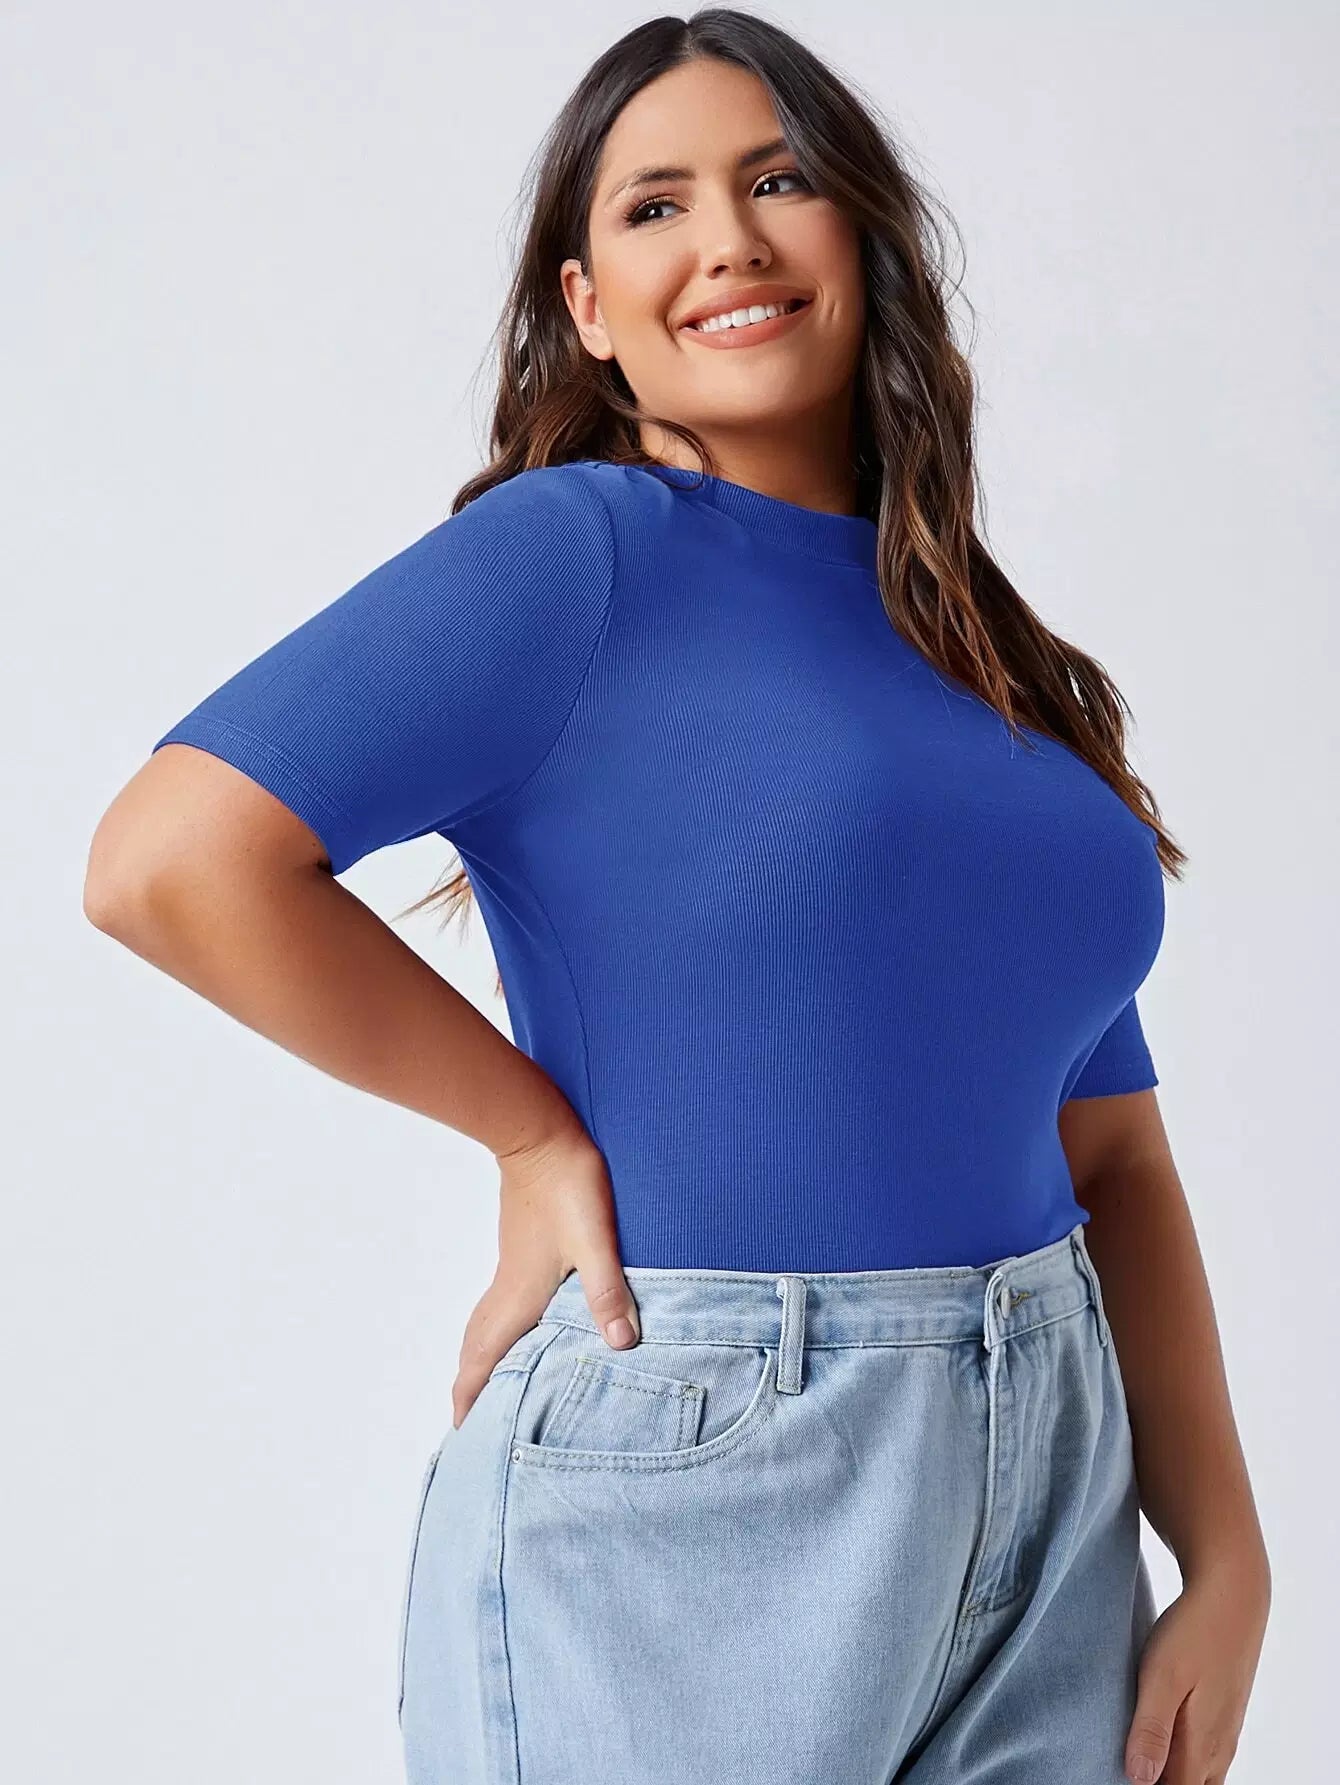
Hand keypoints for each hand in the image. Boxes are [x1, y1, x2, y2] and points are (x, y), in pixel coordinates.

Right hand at [451, 1124, 640, 1429]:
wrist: (539, 1133)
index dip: (470, 1394)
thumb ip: (606, 1290)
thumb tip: (620, 1344)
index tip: (460, 1430)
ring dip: (479, 1357)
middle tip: (466, 1419)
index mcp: (520, 1296)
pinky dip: (495, 1329)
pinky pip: (498, 1303)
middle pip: (476, 1346)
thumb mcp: (596, 1240)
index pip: (485, 1356)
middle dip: (470, 1385)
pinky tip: (515, 1325)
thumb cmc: (567, 1184)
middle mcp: (508, 1287)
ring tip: (483, 1382)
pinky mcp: (520, 1250)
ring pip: (484, 1324)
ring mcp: (511, 1267)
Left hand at [1124, 1554, 1269, 1782]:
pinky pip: (1205, 1750)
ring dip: (1171, 1769)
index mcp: (1202, 1746)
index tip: (1120, 1771)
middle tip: (1126, 1756)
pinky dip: (1183, 1754)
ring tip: (1138, 1746)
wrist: (1234, 1595)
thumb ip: (1151, 1729)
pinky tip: (1162, 1732)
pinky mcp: (1224, 1711)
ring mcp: (1225, 1730)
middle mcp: (1218, 1747)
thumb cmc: (1194, 1632)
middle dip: (1160, 1782)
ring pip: (1200, 1772)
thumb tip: (1140, 1780)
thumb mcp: (1162, 1676)